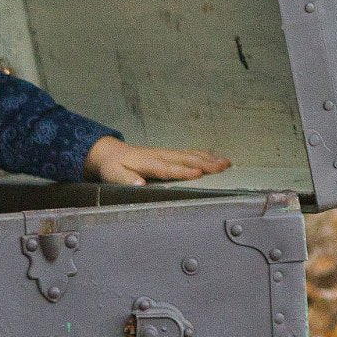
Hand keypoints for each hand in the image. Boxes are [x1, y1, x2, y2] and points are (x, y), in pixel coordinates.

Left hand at [81, 136, 231, 185]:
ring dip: (208, 158)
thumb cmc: (113, 166)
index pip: (168, 168)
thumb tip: (139, 184)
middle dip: (205, 163)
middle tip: (222, 167)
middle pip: (185, 159)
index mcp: (147, 162)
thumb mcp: (113, 174)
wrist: (110, 152)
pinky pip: (189, 153)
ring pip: (190, 154)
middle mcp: (160, 155)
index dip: (183, 171)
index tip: (198, 174)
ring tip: (225, 163)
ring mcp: (166, 153)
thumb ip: (125, 179)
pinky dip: (203, 155)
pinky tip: (214, 159)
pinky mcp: (169, 153)